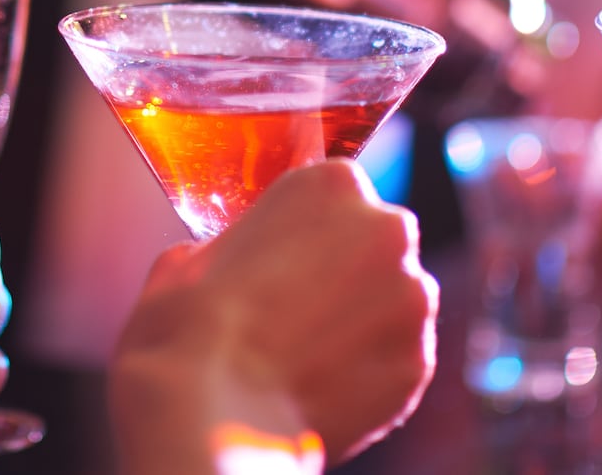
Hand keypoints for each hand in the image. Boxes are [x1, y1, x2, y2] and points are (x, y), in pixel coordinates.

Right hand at [109, 160, 437, 472]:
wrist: (214, 416)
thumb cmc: (188, 333)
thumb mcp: (183, 263)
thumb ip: (219, 248)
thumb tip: (209, 264)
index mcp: (331, 185)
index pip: (335, 196)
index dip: (308, 234)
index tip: (286, 262)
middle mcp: (386, 229)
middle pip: (377, 243)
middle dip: (346, 274)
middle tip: (298, 312)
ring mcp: (410, 298)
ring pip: (395, 303)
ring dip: (364, 322)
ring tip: (309, 356)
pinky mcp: (417, 362)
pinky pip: (398, 360)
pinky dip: (371, 372)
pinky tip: (324, 386)